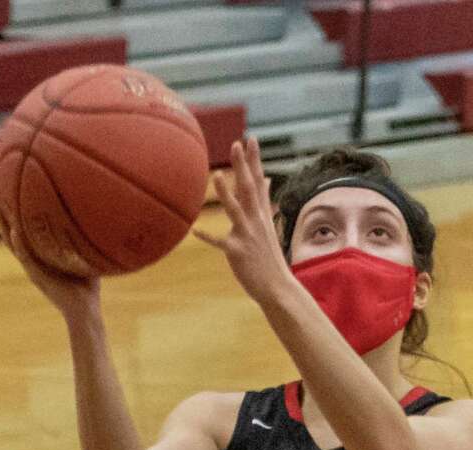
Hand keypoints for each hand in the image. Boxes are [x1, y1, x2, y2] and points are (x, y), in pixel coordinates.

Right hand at [0, 200, 100, 323]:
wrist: (86, 311)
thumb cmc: (88, 288)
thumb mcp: (85, 260)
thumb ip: (83, 245)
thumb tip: (97, 225)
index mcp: (41, 258)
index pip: (24, 235)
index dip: (16, 219)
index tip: (11, 199)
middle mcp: (33, 262)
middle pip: (12, 235)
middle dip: (3, 217)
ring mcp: (34, 269)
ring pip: (13, 243)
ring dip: (4, 224)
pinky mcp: (38, 277)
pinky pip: (26, 258)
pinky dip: (20, 244)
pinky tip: (14, 231)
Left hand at [194, 138, 293, 303]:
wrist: (277, 287)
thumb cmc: (269, 256)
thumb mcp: (268, 224)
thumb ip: (264, 200)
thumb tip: (267, 179)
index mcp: (261, 214)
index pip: (258, 181)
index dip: (255, 160)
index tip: (251, 139)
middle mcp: (256, 220)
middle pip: (248, 188)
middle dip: (242, 166)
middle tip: (236, 144)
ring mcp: (247, 235)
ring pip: (235, 210)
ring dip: (226, 193)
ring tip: (216, 176)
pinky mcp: (237, 251)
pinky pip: (220, 242)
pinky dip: (208, 236)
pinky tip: (195, 229)